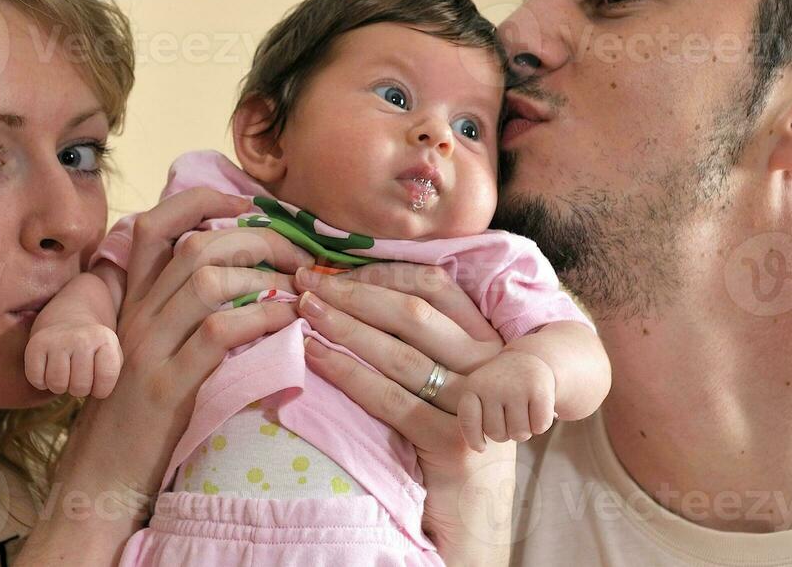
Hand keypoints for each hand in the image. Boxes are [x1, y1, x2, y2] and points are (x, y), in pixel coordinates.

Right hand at [16, 191, 314, 565]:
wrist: (99, 480)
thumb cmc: (138, 418)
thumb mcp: (153, 352)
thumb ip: (182, 313)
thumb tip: (243, 278)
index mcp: (133, 302)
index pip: (156, 226)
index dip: (203, 201)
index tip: (251, 206)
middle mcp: (136, 316)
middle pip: (198, 245)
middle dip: (258, 239)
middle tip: (298, 255)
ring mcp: (147, 349)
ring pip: (208, 280)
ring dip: (265, 279)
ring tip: (299, 292)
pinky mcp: (164, 386)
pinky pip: (218, 333)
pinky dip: (261, 319)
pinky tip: (287, 324)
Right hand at [24, 320, 122, 398]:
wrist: (69, 317)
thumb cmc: (94, 347)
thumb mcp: (113, 354)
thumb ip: (113, 373)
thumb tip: (103, 396)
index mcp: (105, 339)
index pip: (105, 381)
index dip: (101, 389)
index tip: (99, 381)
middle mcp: (81, 337)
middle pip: (79, 386)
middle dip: (80, 389)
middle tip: (79, 377)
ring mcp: (57, 340)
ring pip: (57, 384)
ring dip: (60, 386)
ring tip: (66, 375)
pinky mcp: (35, 344)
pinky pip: (36, 379)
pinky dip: (41, 381)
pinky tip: (49, 370)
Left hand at [291, 264, 515, 565]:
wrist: (475, 523)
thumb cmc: (449, 447)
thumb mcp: (450, 386)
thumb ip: (424, 345)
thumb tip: (356, 297)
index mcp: (487, 342)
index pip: (436, 287)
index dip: (382, 274)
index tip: (334, 269)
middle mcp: (488, 367)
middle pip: (413, 314)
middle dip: (354, 294)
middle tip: (307, 283)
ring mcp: (475, 405)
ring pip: (399, 353)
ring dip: (344, 327)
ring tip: (303, 312)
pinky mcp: (453, 443)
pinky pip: (391, 400)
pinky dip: (348, 374)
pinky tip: (314, 358)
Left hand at [458, 350, 556, 451]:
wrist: (529, 359)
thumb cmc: (500, 387)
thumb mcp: (481, 394)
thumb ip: (475, 419)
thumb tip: (480, 449)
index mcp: (473, 387)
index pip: (468, 422)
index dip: (474, 439)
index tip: (481, 447)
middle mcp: (492, 386)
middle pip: (497, 434)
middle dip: (505, 433)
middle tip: (509, 417)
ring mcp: (516, 387)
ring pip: (519, 434)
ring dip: (524, 430)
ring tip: (522, 412)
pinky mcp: (539, 391)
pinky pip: (540, 427)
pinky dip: (541, 425)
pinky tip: (537, 410)